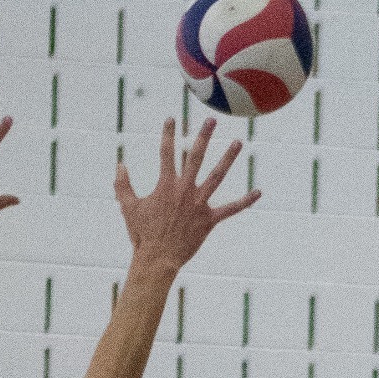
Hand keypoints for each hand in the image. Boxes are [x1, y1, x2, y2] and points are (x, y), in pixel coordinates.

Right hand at [115, 118, 260, 272]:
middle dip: (203, 136)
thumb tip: (119, 164)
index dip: (168, 134)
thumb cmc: (142, 234)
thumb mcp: (128, 207)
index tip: (172, 118)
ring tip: (238, 142)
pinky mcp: (209, 220)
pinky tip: (258, 192)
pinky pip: (231, 209)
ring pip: (217, 176)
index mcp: (166, 185)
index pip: (166, 153)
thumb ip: (122, 184)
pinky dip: (245, 202)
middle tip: (212, 120)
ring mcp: (199, 204)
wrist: (157, 259)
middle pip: (195, 157)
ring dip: (228, 158)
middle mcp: (184, 190)